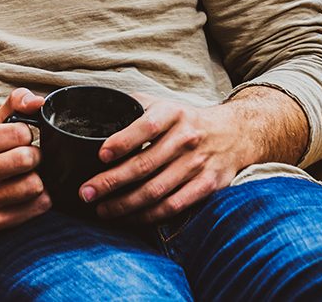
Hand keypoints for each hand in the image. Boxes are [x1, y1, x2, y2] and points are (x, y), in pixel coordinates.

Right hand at [0, 88, 50, 231]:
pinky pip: (39, 206)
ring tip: (26, 176)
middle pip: (28, 159)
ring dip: (38, 179)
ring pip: (35, 185)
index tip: (18, 141)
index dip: (26, 134)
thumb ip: (17, 102)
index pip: (21, 132)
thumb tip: (39, 102)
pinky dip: (41, 198)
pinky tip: (27, 194)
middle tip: (27, 159)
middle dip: (35, 156)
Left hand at [78, 95, 260, 222]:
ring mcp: (198, 164)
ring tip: (101, 210)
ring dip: (124, 204)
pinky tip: (128, 217)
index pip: (146, 127)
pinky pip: (173, 206)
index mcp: (172, 114)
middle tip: (86, 192)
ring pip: (156, 190)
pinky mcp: (207, 186)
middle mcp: (186, 138)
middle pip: (145, 164)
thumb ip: (132, 107)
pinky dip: (148, 216)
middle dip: (111, 182)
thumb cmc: (185, 121)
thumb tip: (91, 114)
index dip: (122, 142)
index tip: (100, 155)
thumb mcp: (163, 104)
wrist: (234, 134)